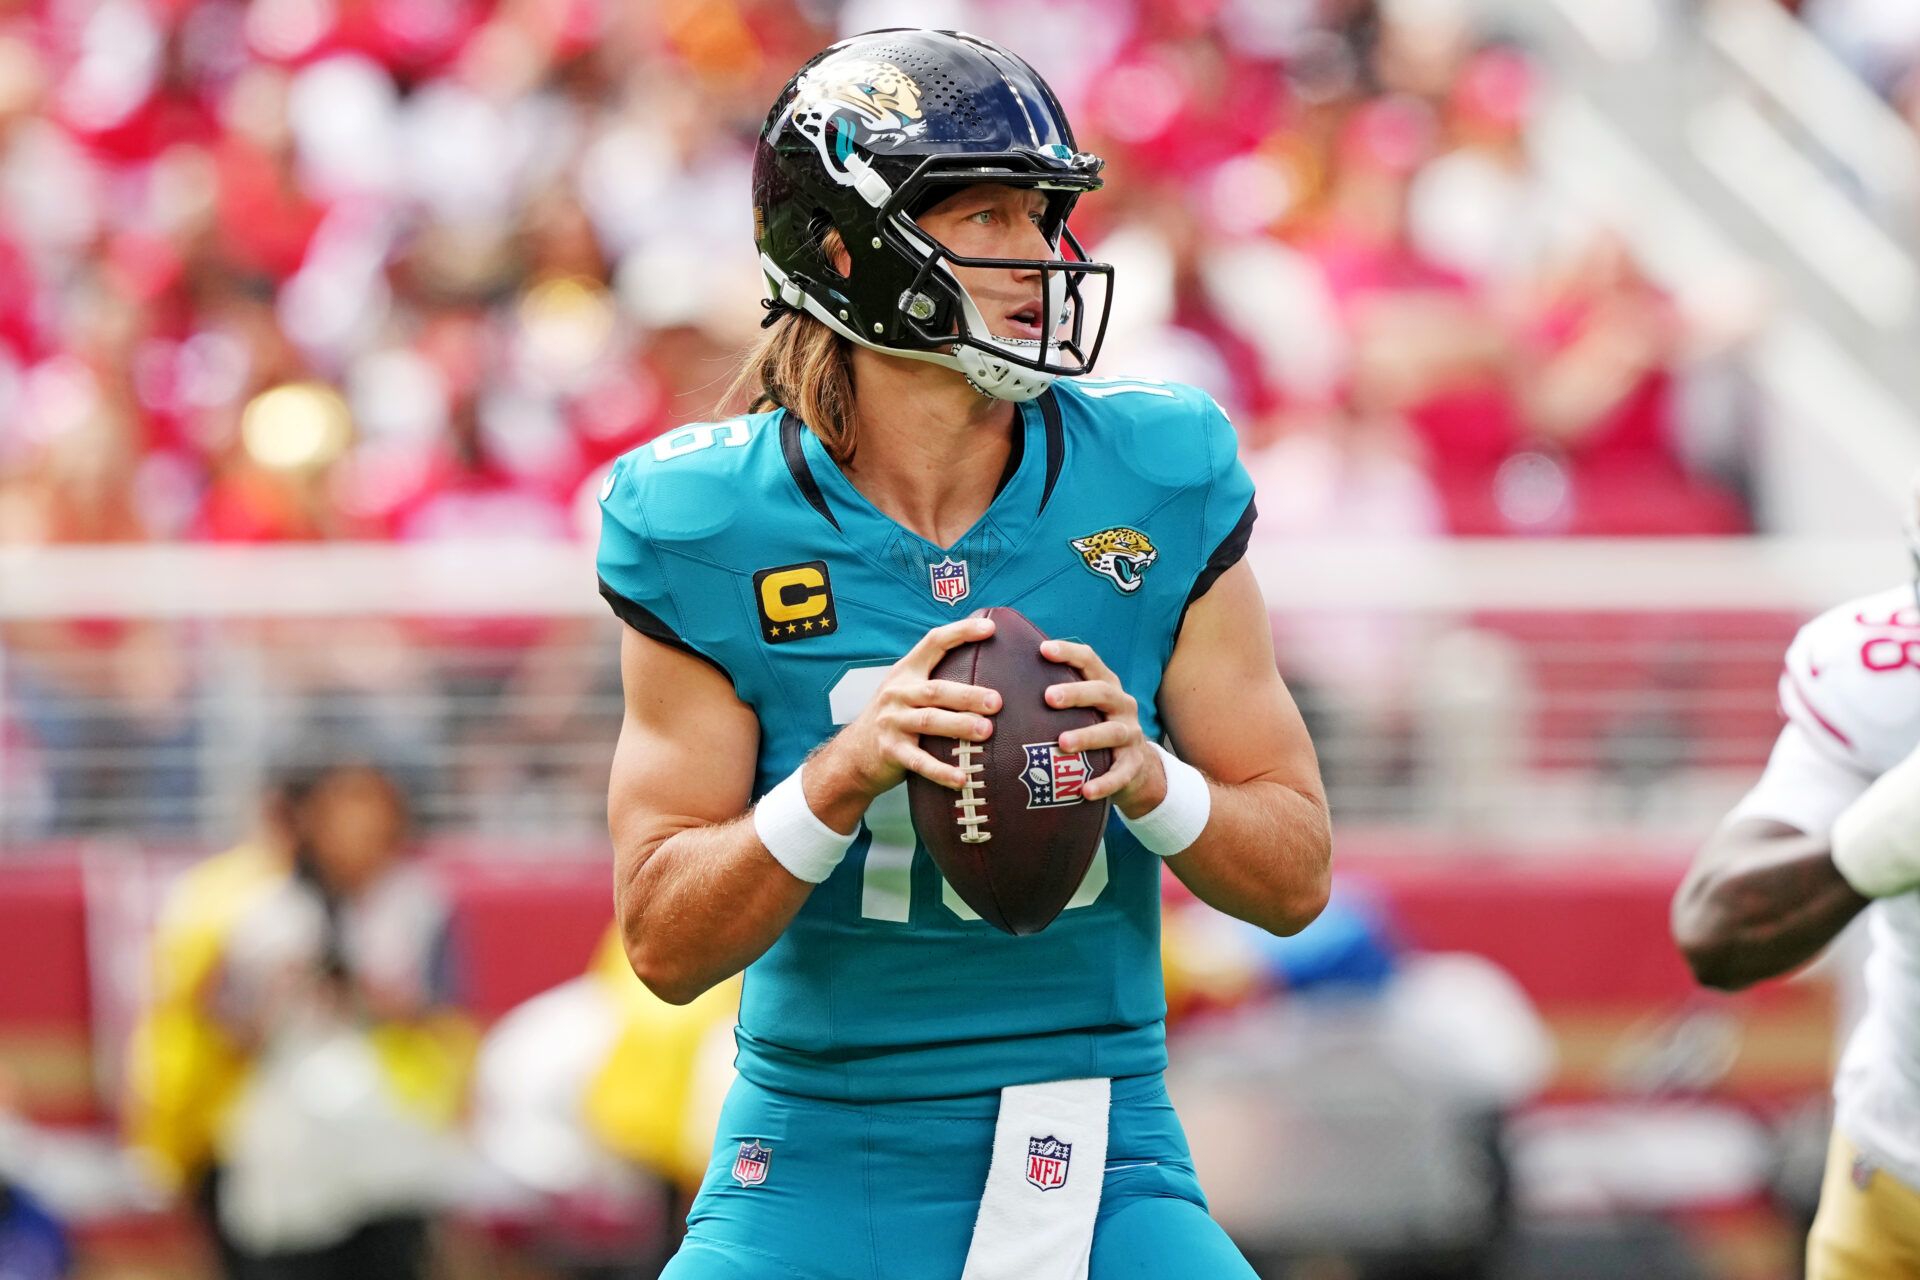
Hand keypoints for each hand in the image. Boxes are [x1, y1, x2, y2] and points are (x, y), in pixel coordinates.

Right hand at [812, 616, 1002, 822]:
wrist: (853, 754)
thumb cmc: (894, 718)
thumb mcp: (907, 691)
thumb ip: (936, 680)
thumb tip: (990, 670)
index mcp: (906, 672)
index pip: (933, 643)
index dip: (960, 632)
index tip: (989, 628)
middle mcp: (897, 693)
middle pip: (936, 690)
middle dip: (968, 695)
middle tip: (997, 701)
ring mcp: (892, 722)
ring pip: (929, 721)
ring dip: (959, 726)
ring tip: (986, 731)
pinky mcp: (891, 751)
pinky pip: (919, 761)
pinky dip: (941, 771)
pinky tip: (962, 778)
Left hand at [1041, 638, 1165, 818]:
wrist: (1134, 766)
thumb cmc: (1093, 728)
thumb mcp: (1083, 708)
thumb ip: (1056, 694)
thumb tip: (1002, 680)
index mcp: (1106, 685)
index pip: (1090, 661)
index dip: (1069, 653)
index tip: (1043, 650)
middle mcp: (1122, 705)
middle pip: (1102, 692)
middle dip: (1076, 693)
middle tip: (1049, 697)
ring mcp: (1131, 734)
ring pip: (1112, 731)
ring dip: (1087, 736)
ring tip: (1062, 743)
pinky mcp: (1134, 764)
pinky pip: (1121, 774)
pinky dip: (1105, 782)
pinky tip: (1085, 790)